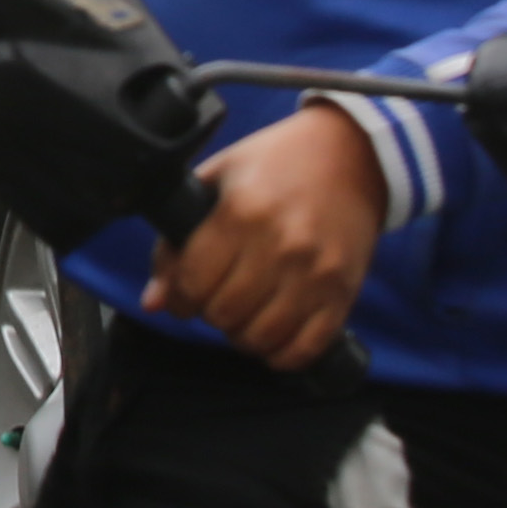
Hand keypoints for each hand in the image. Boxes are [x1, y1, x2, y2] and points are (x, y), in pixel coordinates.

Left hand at [140, 106, 386, 372]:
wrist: (351, 154)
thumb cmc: (276, 164)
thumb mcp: (216, 181)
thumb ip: (177, 242)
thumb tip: (155, 302)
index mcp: (242, 212)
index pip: (192, 284)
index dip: (178, 298)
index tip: (182, 294)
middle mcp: (281, 246)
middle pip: (223, 315)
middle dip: (209, 312)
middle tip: (216, 296)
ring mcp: (316, 274)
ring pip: (260, 338)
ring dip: (242, 334)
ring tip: (244, 312)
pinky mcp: (343, 293)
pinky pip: (304, 349)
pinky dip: (280, 353)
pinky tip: (272, 332)